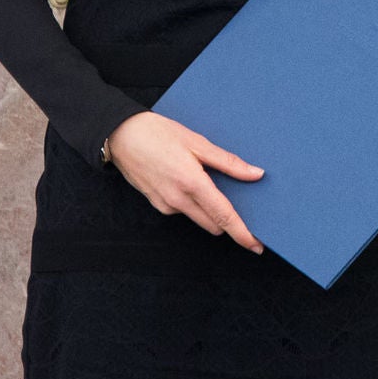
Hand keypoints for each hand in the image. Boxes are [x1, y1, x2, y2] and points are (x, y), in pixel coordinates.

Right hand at [103, 112, 264, 253]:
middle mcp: (178, 200)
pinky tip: (191, 182)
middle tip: (241, 205)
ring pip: (199, 218)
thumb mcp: (197, 142)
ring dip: (210, 211)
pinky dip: (194, 203)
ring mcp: (166, 206)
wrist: (121, 135)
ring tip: (212, 183)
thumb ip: (228, 162)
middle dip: (228, 221)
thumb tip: (256, 174)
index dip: (242, 234)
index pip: (223, 216)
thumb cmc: (158, 133)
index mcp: (192, 183)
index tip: (256, 245)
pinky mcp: (157, 205)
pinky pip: (184, 211)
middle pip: (214, 224)